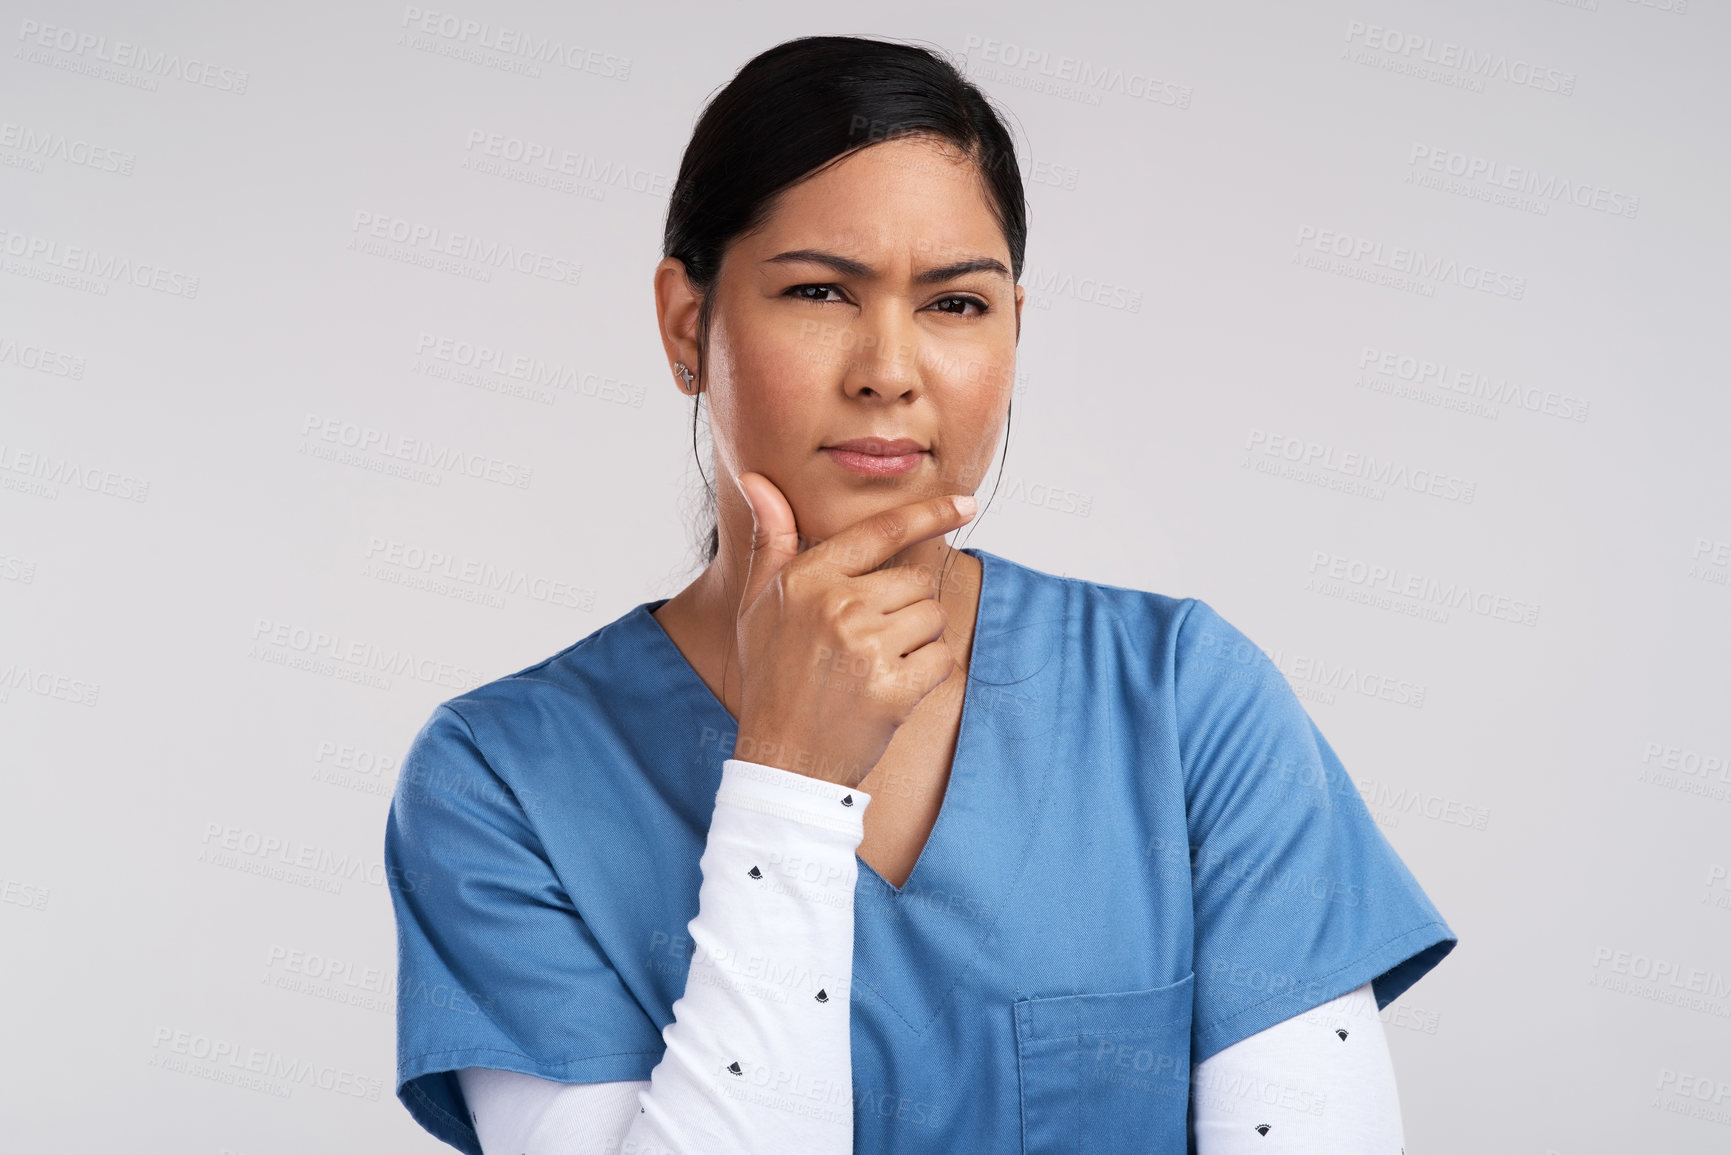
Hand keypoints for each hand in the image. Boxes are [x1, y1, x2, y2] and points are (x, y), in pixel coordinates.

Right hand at [730, 471, 977, 788]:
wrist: (782, 760)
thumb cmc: (772, 677)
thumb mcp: (759, 605)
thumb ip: (772, 541)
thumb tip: (758, 481)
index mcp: (806, 579)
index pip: (881, 532)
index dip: (929, 513)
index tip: (966, 503)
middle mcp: (836, 605)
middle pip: (915, 581)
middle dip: (904, 609)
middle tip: (865, 645)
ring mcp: (865, 648)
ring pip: (931, 618)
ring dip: (916, 642)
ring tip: (872, 668)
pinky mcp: (892, 688)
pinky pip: (941, 659)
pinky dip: (926, 675)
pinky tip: (889, 690)